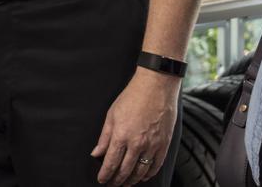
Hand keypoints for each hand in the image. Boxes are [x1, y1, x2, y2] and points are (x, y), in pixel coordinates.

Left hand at [90, 70, 177, 184]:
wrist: (156, 86)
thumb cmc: (133, 96)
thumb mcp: (112, 114)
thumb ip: (104, 137)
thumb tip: (97, 153)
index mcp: (121, 135)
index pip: (111, 163)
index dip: (105, 174)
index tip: (102, 179)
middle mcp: (137, 143)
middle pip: (125, 170)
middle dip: (117, 180)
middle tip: (113, 184)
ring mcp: (152, 145)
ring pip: (141, 171)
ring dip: (132, 180)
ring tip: (126, 183)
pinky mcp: (164, 143)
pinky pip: (156, 165)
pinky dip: (148, 174)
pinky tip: (143, 176)